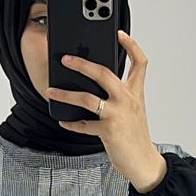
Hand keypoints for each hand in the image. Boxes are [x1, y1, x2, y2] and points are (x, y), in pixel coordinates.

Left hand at [57, 30, 166, 192]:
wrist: (144, 162)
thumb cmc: (135, 135)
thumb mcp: (133, 110)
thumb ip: (119, 95)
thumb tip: (91, 84)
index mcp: (136, 92)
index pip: (140, 63)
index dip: (131, 45)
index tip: (120, 33)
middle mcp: (128, 99)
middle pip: (104, 73)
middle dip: (82, 63)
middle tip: (65, 59)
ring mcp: (118, 115)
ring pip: (87, 97)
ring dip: (65, 93)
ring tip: (51, 90)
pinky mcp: (108, 131)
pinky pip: (83, 124)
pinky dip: (71, 122)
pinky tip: (63, 120)